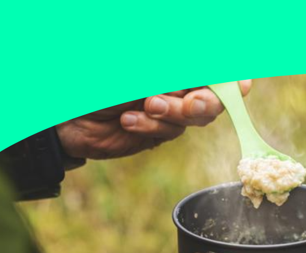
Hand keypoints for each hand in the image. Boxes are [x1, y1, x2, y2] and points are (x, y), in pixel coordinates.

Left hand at [56, 81, 251, 160]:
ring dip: (169, 115)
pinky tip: (128, 121)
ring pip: (194, 119)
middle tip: (182, 104)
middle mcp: (177, 85)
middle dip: (199, 103)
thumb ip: (182, 75)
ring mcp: (168, 109)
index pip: (216, 72)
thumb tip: (225, 78)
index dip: (232, 81)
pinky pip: (170, 133)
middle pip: (214, 97)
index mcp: (177, 68)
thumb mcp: (145, 74)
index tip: (241, 86)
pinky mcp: (156, 131)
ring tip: (142, 108)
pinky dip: (151, 127)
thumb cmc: (101, 83)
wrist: (64, 115)